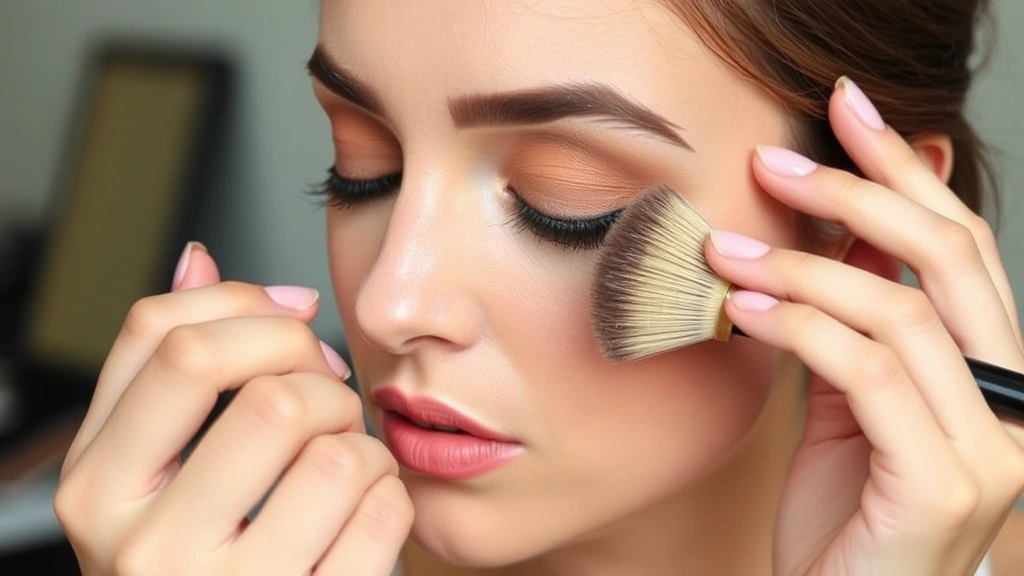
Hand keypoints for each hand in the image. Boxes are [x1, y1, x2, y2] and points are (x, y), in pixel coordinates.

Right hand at [55, 244, 411, 574]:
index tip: (292, 321)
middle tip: (328, 400)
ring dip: (362, 444)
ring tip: (344, 465)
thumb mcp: (151, 473)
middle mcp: (142, 542)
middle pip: (268, 391)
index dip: (251, 309)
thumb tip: (202, 259)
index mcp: (96, 485)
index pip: (168, 337)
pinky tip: (362, 515)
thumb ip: (166, 371)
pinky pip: (382, 510)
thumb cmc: (193, 565)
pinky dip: (390, 496)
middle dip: (322, 379)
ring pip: (338, 452)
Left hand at [704, 78, 1023, 574]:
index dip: (905, 172)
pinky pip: (865, 370)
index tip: (847, 112)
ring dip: (801, 266)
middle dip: (859, 193)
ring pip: (899, 310)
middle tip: (775, 163)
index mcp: (992, 375)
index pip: (961, 247)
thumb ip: (855, 327)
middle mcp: (1012, 404)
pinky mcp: (945, 481)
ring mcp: (991, 447)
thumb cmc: (845, 518)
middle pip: (949, 258)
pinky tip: (742, 306)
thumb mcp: (850, 406)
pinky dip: (797, 325)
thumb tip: (833, 234)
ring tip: (725, 250)